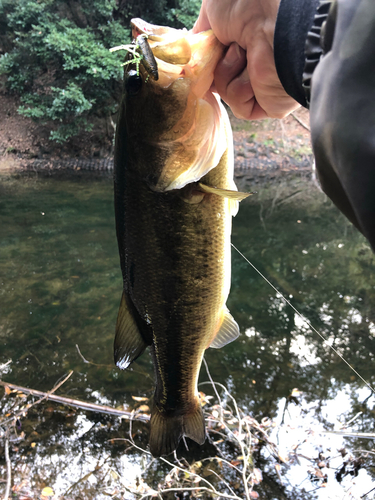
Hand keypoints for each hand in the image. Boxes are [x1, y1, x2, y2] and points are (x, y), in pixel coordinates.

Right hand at [193, 0, 299, 118]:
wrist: (274, 21)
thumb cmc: (246, 4)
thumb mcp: (212, 9)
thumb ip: (201, 35)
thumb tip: (193, 55)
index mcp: (246, 41)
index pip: (217, 62)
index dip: (206, 60)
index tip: (201, 53)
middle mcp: (256, 63)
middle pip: (218, 79)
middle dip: (215, 66)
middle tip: (225, 48)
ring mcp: (263, 85)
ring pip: (226, 93)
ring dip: (227, 73)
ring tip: (244, 53)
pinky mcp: (269, 104)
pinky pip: (240, 107)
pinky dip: (239, 90)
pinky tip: (253, 72)